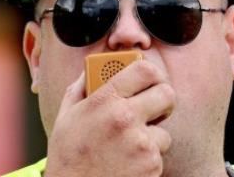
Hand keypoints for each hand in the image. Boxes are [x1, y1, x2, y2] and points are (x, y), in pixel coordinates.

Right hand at [44, 60, 175, 176]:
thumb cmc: (68, 154)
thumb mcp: (67, 114)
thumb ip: (82, 87)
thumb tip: (92, 68)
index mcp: (105, 99)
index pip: (145, 69)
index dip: (152, 73)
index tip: (150, 80)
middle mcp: (125, 117)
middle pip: (167, 94)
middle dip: (162, 101)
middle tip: (153, 109)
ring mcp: (140, 143)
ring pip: (164, 131)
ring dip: (151, 138)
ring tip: (128, 147)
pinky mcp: (151, 165)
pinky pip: (158, 155)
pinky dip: (147, 160)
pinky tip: (127, 164)